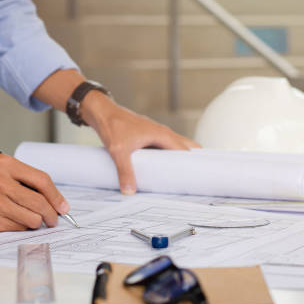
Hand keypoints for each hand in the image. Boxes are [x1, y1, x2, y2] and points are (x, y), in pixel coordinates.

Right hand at [0, 154, 69, 231]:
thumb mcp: (3, 171)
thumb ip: (28, 181)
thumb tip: (58, 203)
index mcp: (4, 164)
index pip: (42, 180)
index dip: (56, 196)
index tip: (63, 207)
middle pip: (39, 202)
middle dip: (51, 214)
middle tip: (54, 220)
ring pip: (31, 218)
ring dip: (36, 223)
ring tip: (32, 220)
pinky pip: (18, 228)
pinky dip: (22, 227)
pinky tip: (15, 221)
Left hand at [81, 91, 200, 193]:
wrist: (102, 112)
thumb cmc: (113, 125)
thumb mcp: (118, 151)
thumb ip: (125, 172)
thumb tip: (129, 190)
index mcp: (162, 134)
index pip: (186, 150)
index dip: (193, 162)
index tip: (201, 174)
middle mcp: (163, 132)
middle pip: (186, 147)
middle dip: (191, 160)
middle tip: (195, 178)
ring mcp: (156, 133)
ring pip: (175, 146)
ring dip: (179, 158)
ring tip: (182, 176)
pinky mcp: (149, 135)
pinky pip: (165, 146)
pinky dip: (168, 155)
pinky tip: (162, 167)